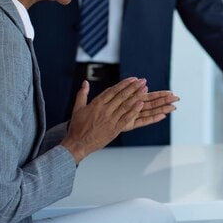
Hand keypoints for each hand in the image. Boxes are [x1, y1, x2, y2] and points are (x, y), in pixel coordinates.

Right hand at [61, 78, 177, 162]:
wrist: (78, 143)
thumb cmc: (77, 127)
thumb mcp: (77, 108)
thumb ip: (82, 94)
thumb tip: (85, 82)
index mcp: (96, 104)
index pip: (113, 91)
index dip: (124, 84)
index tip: (133, 79)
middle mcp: (104, 110)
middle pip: (121, 96)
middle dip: (133, 87)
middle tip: (142, 81)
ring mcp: (110, 119)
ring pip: (125, 105)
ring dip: (136, 96)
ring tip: (145, 89)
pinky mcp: (114, 129)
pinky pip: (126, 118)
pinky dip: (134, 111)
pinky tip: (141, 104)